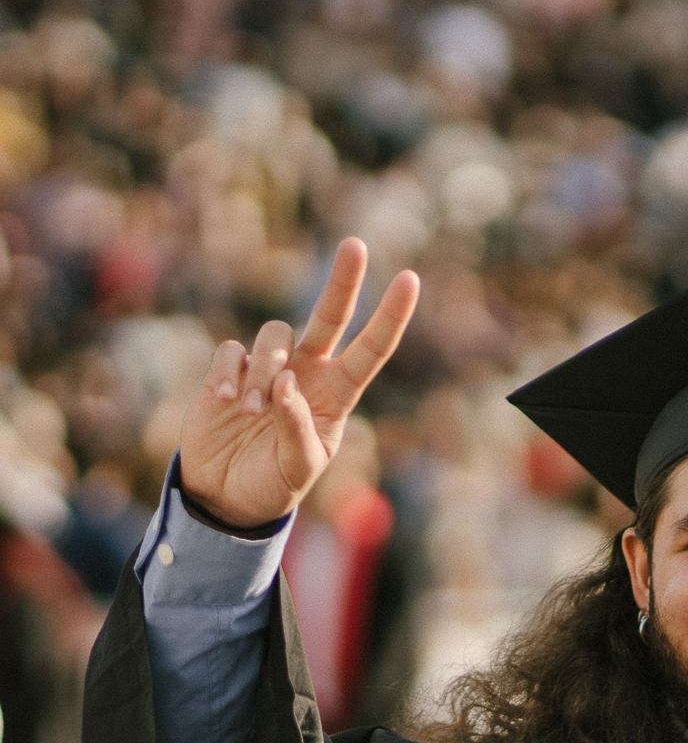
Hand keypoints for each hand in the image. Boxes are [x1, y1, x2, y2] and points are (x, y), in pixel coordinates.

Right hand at [179, 236, 419, 529]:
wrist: (225, 496)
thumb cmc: (273, 483)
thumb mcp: (297, 467)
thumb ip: (297, 427)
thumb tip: (287, 382)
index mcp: (336, 395)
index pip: (370, 351)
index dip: (390, 317)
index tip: (410, 279)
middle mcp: (307, 373)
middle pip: (329, 316)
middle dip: (343, 282)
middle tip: (356, 246)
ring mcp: (267, 367)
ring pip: (274, 337)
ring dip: (264, 371)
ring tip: (251, 411)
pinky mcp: (229, 370)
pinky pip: (231, 352)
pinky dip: (228, 374)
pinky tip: (223, 403)